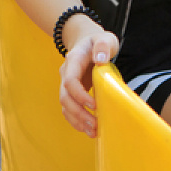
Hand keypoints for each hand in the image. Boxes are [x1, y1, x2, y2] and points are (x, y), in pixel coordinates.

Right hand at [59, 17, 118, 136]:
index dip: (80, 95)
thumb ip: (103, 45)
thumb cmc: (98, 42)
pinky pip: (69, 109)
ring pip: (65, 106)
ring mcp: (67, 85)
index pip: (70, 81)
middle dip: (79, 114)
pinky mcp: (72, 93)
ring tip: (93, 132)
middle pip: (65, 98)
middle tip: (95, 125)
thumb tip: (100, 59)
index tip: (95, 105)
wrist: (87, 42)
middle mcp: (66, 74)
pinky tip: (89, 130)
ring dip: (77, 121)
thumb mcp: (105, 38)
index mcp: (73, 61)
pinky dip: (77, 121)